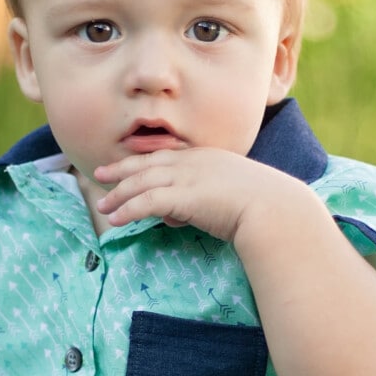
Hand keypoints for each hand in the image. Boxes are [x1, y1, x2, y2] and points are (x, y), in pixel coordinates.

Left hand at [94, 148, 267, 240]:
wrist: (274, 209)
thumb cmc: (263, 205)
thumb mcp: (232, 195)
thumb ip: (207, 200)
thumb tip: (186, 214)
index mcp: (207, 157)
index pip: (166, 156)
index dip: (143, 159)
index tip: (126, 162)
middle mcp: (193, 162)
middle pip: (147, 164)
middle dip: (121, 169)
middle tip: (100, 174)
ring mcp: (188, 178)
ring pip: (142, 183)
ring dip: (119, 194)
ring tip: (103, 207)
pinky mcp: (184, 197)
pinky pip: (146, 202)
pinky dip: (128, 210)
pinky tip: (116, 220)